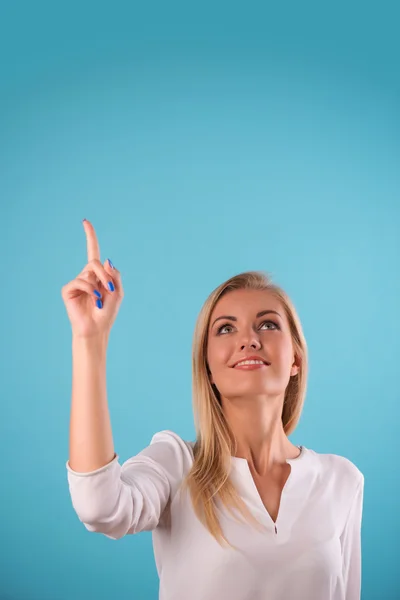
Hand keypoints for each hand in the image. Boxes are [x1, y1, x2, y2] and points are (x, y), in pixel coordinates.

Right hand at [61, 219, 123, 338]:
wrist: (97, 328)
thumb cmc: (107, 312)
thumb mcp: (118, 292)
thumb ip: (114, 275)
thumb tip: (106, 260)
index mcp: (98, 274)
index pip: (93, 251)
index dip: (90, 236)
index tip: (85, 221)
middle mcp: (86, 275)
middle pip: (95, 262)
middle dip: (104, 274)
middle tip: (110, 288)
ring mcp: (76, 282)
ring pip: (89, 272)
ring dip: (99, 283)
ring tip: (100, 299)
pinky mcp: (68, 290)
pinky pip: (80, 281)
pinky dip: (89, 290)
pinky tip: (94, 299)